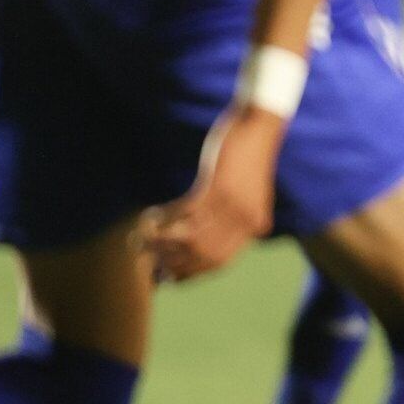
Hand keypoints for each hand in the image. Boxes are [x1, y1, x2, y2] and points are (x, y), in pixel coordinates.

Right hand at [138, 107, 282, 282]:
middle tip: (148, 260)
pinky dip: (164, 216)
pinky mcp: (219, 187)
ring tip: (141, 240)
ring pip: (190, 238)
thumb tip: (217, 236)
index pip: (220, 263)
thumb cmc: (251, 157)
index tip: (168, 277)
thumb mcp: (253, 193)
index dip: (191, 273)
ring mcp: (233, 206)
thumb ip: (241, 216)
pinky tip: (150, 214)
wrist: (261, 126)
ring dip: (161, 242)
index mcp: (255, 226)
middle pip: (202, 256)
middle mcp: (245, 221)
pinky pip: (184, 212)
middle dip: (171, 262)